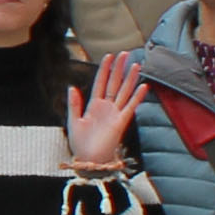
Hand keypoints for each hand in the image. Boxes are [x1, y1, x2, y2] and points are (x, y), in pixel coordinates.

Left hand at [66, 52, 146, 168]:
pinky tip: (143, 86)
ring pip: (124, 92)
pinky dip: (137, 97)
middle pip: (114, 83)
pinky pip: (130, 107)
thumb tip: (71, 87)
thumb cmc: (80, 143)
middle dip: (119, 69)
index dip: (104, 69)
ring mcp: (115, 114)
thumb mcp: (73, 121)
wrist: (88, 160)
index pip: (100, 83)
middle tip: (125, 54)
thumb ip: (74, 104)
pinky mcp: (121, 122)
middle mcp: (106, 107)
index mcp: (93, 105)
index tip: (109, 56)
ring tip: (136, 65)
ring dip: (130, 79)